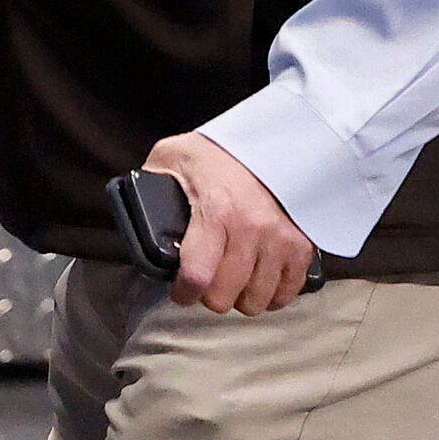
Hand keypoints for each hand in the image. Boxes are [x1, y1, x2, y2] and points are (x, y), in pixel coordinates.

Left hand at [144, 133, 317, 315]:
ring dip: (240, 296)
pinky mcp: (301, 245)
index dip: (183, 293)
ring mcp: (280, 239)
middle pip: (226, 295)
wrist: (265, 140)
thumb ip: (150, 188)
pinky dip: (271, 294)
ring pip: (257, 299)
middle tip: (205, 283)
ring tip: (230, 281)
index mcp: (215, 210)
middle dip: (208, 295)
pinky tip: (256, 281)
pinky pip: (288, 291)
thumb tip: (137, 217)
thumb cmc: (215, 152)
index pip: (197, 275)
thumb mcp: (170, 159)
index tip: (179, 292)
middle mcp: (251, 229)